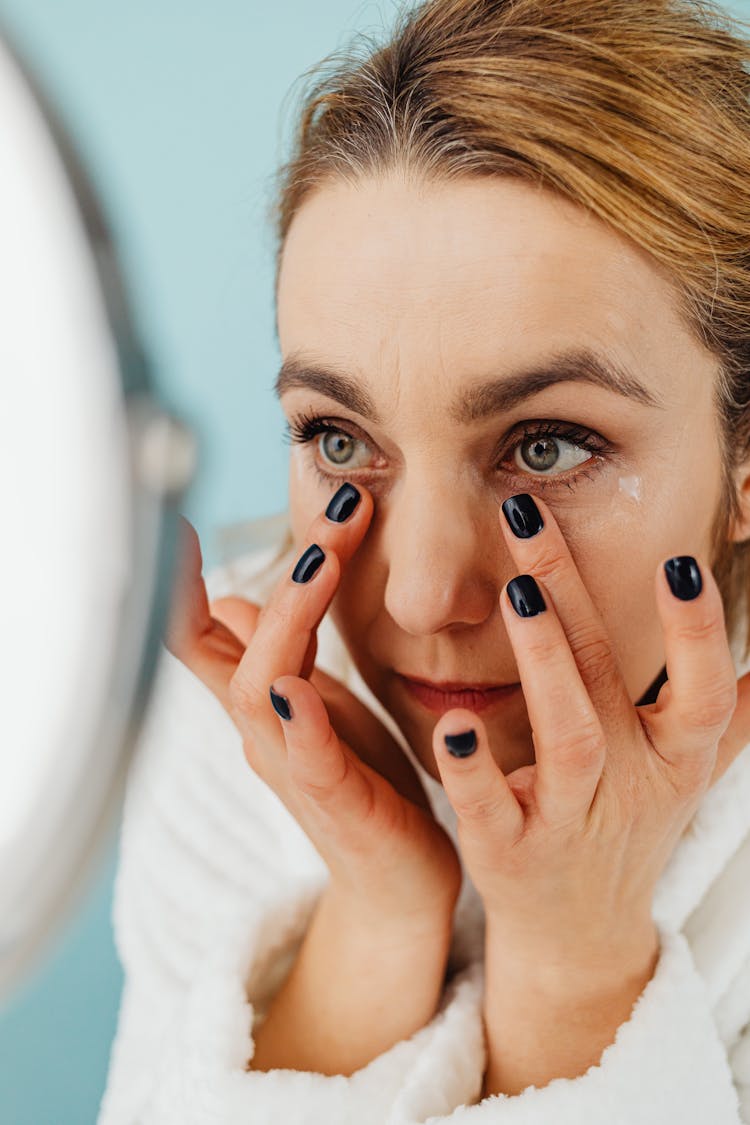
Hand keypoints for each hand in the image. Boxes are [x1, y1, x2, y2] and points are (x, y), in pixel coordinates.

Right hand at [164, 487, 461, 930]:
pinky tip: (299, 693)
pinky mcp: (340, 809)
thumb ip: (275, 654)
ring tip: (320, 565)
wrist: (399, 884)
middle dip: (287, 571)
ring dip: (286, 625)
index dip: (184, 581)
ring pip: (261, 692)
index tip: (183, 519)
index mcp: (266, 701)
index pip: (203, 634)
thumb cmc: (362, 785)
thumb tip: (229, 597)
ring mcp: (296, 770)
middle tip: (341, 508)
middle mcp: (266, 731)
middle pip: (240, 644)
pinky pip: (309, 765)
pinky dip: (300, 727)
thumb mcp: (319, 703)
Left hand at [430, 491, 749, 975]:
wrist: (579, 930)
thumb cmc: (631, 825)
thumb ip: (732, 709)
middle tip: (530, 519)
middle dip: (574, 596)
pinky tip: (451, 720)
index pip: (704, 692)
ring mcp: (569, 819)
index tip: (679, 561)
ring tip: (513, 593)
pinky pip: (489, 806)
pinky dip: (472, 767)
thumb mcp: (690, 770)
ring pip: (567, 738)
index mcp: (675, 757)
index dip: (698, 633)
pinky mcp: (508, 850)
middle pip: (610, 684)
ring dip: (543, 664)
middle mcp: (630, 783)